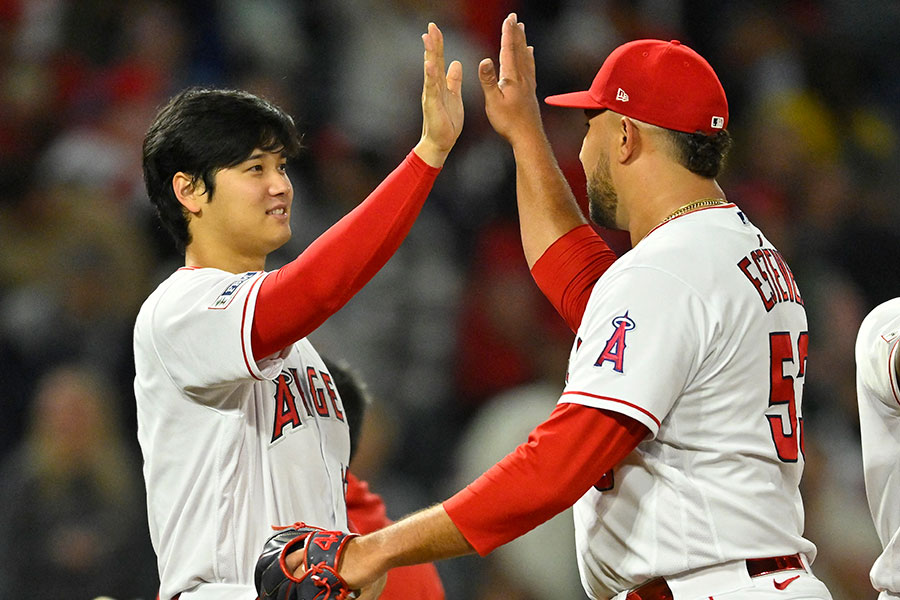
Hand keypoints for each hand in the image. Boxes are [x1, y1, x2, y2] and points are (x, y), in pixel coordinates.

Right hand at [414, 22, 463, 167]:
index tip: (436, 29)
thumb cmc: (447, 121)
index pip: (438, 59)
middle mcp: (433, 86)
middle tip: (431, 26)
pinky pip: (432, 88)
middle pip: (433, 60)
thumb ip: (453, 80)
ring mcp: (431, 95)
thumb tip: (456, 63)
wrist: (441, 142)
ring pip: (430, 71)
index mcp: (439, 83)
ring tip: (428, 39)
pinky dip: (431, 76)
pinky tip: (430, 65)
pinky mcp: (432, 104)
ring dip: (430, 54)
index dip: (438, 44)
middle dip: (432, 43)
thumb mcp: (454, 95)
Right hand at [479, 13, 543, 144]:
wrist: (528, 137)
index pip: (508, 51)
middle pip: (519, 51)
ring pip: (526, 58)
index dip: (508, 34)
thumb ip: (488, 81)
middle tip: (515, 19)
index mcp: (511, 78)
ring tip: (522, 31)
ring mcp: (528, 85)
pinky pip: (530, 68)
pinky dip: (529, 58)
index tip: (508, 19)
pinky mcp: (530, 92)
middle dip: (515, 33)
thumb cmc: (508, 122)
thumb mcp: (493, 102)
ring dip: (522, 42)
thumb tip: (484, 60)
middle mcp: (522, 78)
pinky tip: (530, 55)